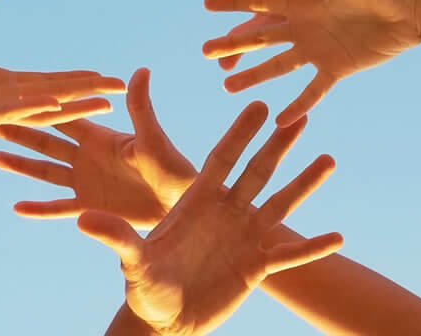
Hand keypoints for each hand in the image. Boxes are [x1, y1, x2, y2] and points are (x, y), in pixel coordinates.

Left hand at [0, 0, 124, 169]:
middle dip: (89, 90)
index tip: (101, 73)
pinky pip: (13, 111)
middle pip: (57, 93)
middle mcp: (5, 99)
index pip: (47, 79)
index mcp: (2, 84)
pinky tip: (60, 103)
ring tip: (108, 102)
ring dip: (76, 104)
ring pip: (44, 106)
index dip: (75, 76)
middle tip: (121, 87)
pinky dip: (37, 107)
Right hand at [0, 68, 197, 230]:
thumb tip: (141, 70)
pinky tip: (16, 207)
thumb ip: (141, 108)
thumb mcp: (153, 138)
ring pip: (45, 172)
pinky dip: (38, 209)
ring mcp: (86, 183)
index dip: (40, 108)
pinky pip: (58, 209)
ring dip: (21, 165)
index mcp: (101, 137)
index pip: (64, 119)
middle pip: (46, 142)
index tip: (15, 95)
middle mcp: (88, 158)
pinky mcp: (90, 208)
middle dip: (21, 132)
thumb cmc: (174, 169)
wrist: (182, 205)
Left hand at [77, 103, 342, 335]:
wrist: (164, 318)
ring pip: (278, 204)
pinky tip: (338, 236)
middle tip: (300, 115)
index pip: (221, 159)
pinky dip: (312, 248)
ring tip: (329, 159)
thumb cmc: (144, 284)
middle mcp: (225, 212)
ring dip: (304, 184)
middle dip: (277, 145)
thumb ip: (114, 236)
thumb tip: (81, 218)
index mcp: (197, 201)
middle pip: (256, 171)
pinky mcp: (255, 267)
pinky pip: (288, 255)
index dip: (239, 133)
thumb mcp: (130, 260)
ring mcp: (244, 237)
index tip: (258, 106)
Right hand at [200, 0, 420, 124]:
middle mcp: (303, 26)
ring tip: (226, 88)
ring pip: (278, 66)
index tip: (205, 2)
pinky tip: (280, 120)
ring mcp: (317, 49)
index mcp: (304, 1)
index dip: (235, 4)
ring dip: (254, 76)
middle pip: (260, 37)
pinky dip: (298, 106)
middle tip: (204, 51)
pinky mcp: (336, 69)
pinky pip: (313, 91)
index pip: (261, 2)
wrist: (409, 11)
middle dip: (232, 44)